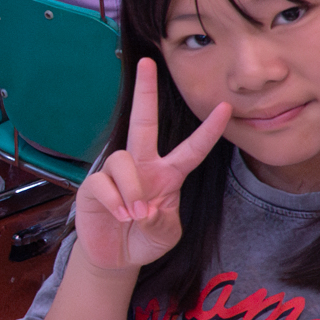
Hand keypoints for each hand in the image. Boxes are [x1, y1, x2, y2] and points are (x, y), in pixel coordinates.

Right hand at [71, 58, 229, 274]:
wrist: (116, 257)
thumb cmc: (145, 239)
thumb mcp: (166, 235)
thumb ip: (162, 222)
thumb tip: (143, 208)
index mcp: (167, 175)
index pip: (192, 149)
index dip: (208, 131)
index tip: (225, 108)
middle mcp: (143, 167)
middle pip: (143, 122)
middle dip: (144, 91)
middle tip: (146, 63)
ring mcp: (117, 174)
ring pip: (124, 161)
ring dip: (132, 191)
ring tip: (133, 215)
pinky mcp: (94, 186)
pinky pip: (104, 183)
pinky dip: (114, 201)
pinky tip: (119, 214)